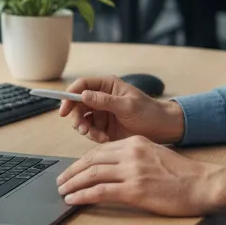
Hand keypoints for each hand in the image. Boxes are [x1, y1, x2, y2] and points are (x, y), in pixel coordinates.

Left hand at [56, 136, 225, 215]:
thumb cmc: (184, 174)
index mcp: (135, 142)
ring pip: (92, 174)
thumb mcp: (155, 155)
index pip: (100, 150)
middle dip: (72, 171)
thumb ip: (135, 157)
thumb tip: (115, 169)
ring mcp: (132, 170)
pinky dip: (83, 196)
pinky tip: (74, 200)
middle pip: (92, 160)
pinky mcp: (134, 190)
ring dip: (73, 183)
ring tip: (63, 192)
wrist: (202, 183)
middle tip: (60, 181)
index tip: (72, 170)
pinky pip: (100, 192)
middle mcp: (131, 152)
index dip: (82, 161)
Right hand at [59, 75, 184, 143]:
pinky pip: (90, 131)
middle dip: (77, 117)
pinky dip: (93, 136)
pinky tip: (104, 139)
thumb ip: (105, 100)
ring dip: (85, 129)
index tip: (64, 109)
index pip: (81, 85)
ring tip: (98, 136)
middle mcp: (101, 98)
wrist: (161, 129)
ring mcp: (102, 113)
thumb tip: (83, 95)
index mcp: (107, 86)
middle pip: (77, 104)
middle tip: (83, 128)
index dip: (70, 95)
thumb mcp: (128, 105)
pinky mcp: (103, 127)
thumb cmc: (149, 112)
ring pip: (82, 119)